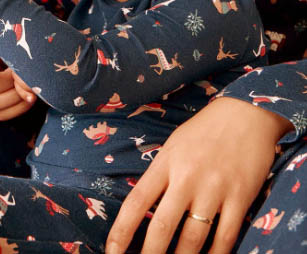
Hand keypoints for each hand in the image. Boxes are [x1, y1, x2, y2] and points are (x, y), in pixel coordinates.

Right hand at [0, 34, 35, 119]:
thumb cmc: (0, 46)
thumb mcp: (0, 42)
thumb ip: (7, 50)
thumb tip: (20, 72)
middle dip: (5, 83)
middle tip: (19, 74)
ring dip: (13, 96)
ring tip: (26, 85)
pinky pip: (0, 115)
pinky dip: (18, 107)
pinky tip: (28, 97)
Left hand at [106, 96, 291, 253]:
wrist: (244, 115)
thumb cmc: (203, 130)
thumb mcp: (173, 146)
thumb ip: (161, 174)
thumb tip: (144, 206)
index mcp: (165, 163)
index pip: (136, 202)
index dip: (121, 231)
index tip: (111, 252)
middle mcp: (186, 178)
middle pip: (162, 227)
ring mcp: (214, 189)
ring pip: (193, 238)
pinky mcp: (240, 198)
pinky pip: (225, 237)